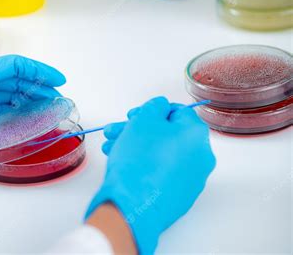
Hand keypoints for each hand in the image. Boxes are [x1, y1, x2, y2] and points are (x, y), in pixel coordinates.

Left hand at [0, 55, 65, 172]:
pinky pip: (0, 103)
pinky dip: (15, 107)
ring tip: (47, 108)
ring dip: (29, 97)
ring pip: (9, 90)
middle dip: (39, 86)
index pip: (14, 66)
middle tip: (58, 100)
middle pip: (16, 78)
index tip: (58, 80)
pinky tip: (24, 116)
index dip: (39, 70)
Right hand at [86, 97, 215, 253]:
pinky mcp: (179, 196)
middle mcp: (201, 157)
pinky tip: (123, 164)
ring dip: (136, 147)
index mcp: (197, 135)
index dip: (150, 110)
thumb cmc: (138, 162)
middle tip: (116, 131)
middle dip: (137, 130)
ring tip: (111, 149)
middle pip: (167, 134)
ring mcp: (191, 180)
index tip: (133, 116)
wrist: (132, 206)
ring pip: (161, 154)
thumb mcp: (143, 120)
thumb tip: (160, 108)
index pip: (177, 111)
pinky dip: (144, 165)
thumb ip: (154, 106)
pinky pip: (161, 173)